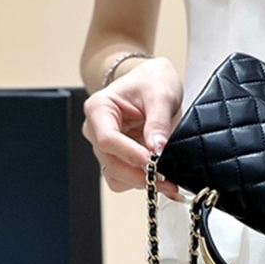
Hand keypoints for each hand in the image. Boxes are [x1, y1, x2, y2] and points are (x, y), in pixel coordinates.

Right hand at [82, 56, 183, 200]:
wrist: (153, 81)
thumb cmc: (151, 81)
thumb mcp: (160, 94)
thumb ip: (158, 122)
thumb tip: (158, 149)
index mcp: (99, 109)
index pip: (107, 139)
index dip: (130, 154)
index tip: (152, 161)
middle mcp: (96, 130)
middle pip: (110, 163)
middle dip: (139, 174)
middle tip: (166, 179)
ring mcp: (105, 147)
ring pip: (116, 176)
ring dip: (141, 181)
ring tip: (168, 181)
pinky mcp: (118, 158)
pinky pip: (125, 179)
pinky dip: (143, 182)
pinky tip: (162, 179)